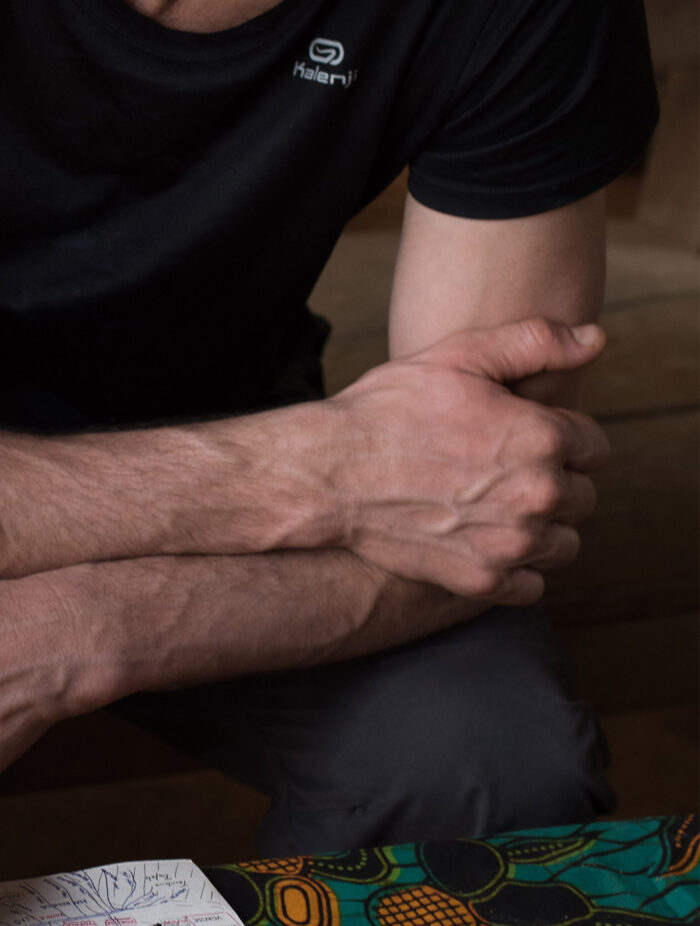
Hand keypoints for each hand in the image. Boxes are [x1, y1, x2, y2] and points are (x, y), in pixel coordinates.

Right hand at [313, 318, 608, 597]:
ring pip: (564, 544)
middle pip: (583, 497)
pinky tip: (481, 541)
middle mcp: (537, 495)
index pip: (595, 447)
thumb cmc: (388, 409)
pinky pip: (532, 586)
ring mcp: (511, 544)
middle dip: (552, 481)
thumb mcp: (458, 356)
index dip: (560, 437)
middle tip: (501, 469)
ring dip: (540, 528)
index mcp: (540, 437)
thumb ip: (535, 342)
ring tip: (494, 506)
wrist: (328, 473)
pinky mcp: (483, 580)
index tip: (522, 435)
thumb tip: (596, 339)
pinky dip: (514, 569)